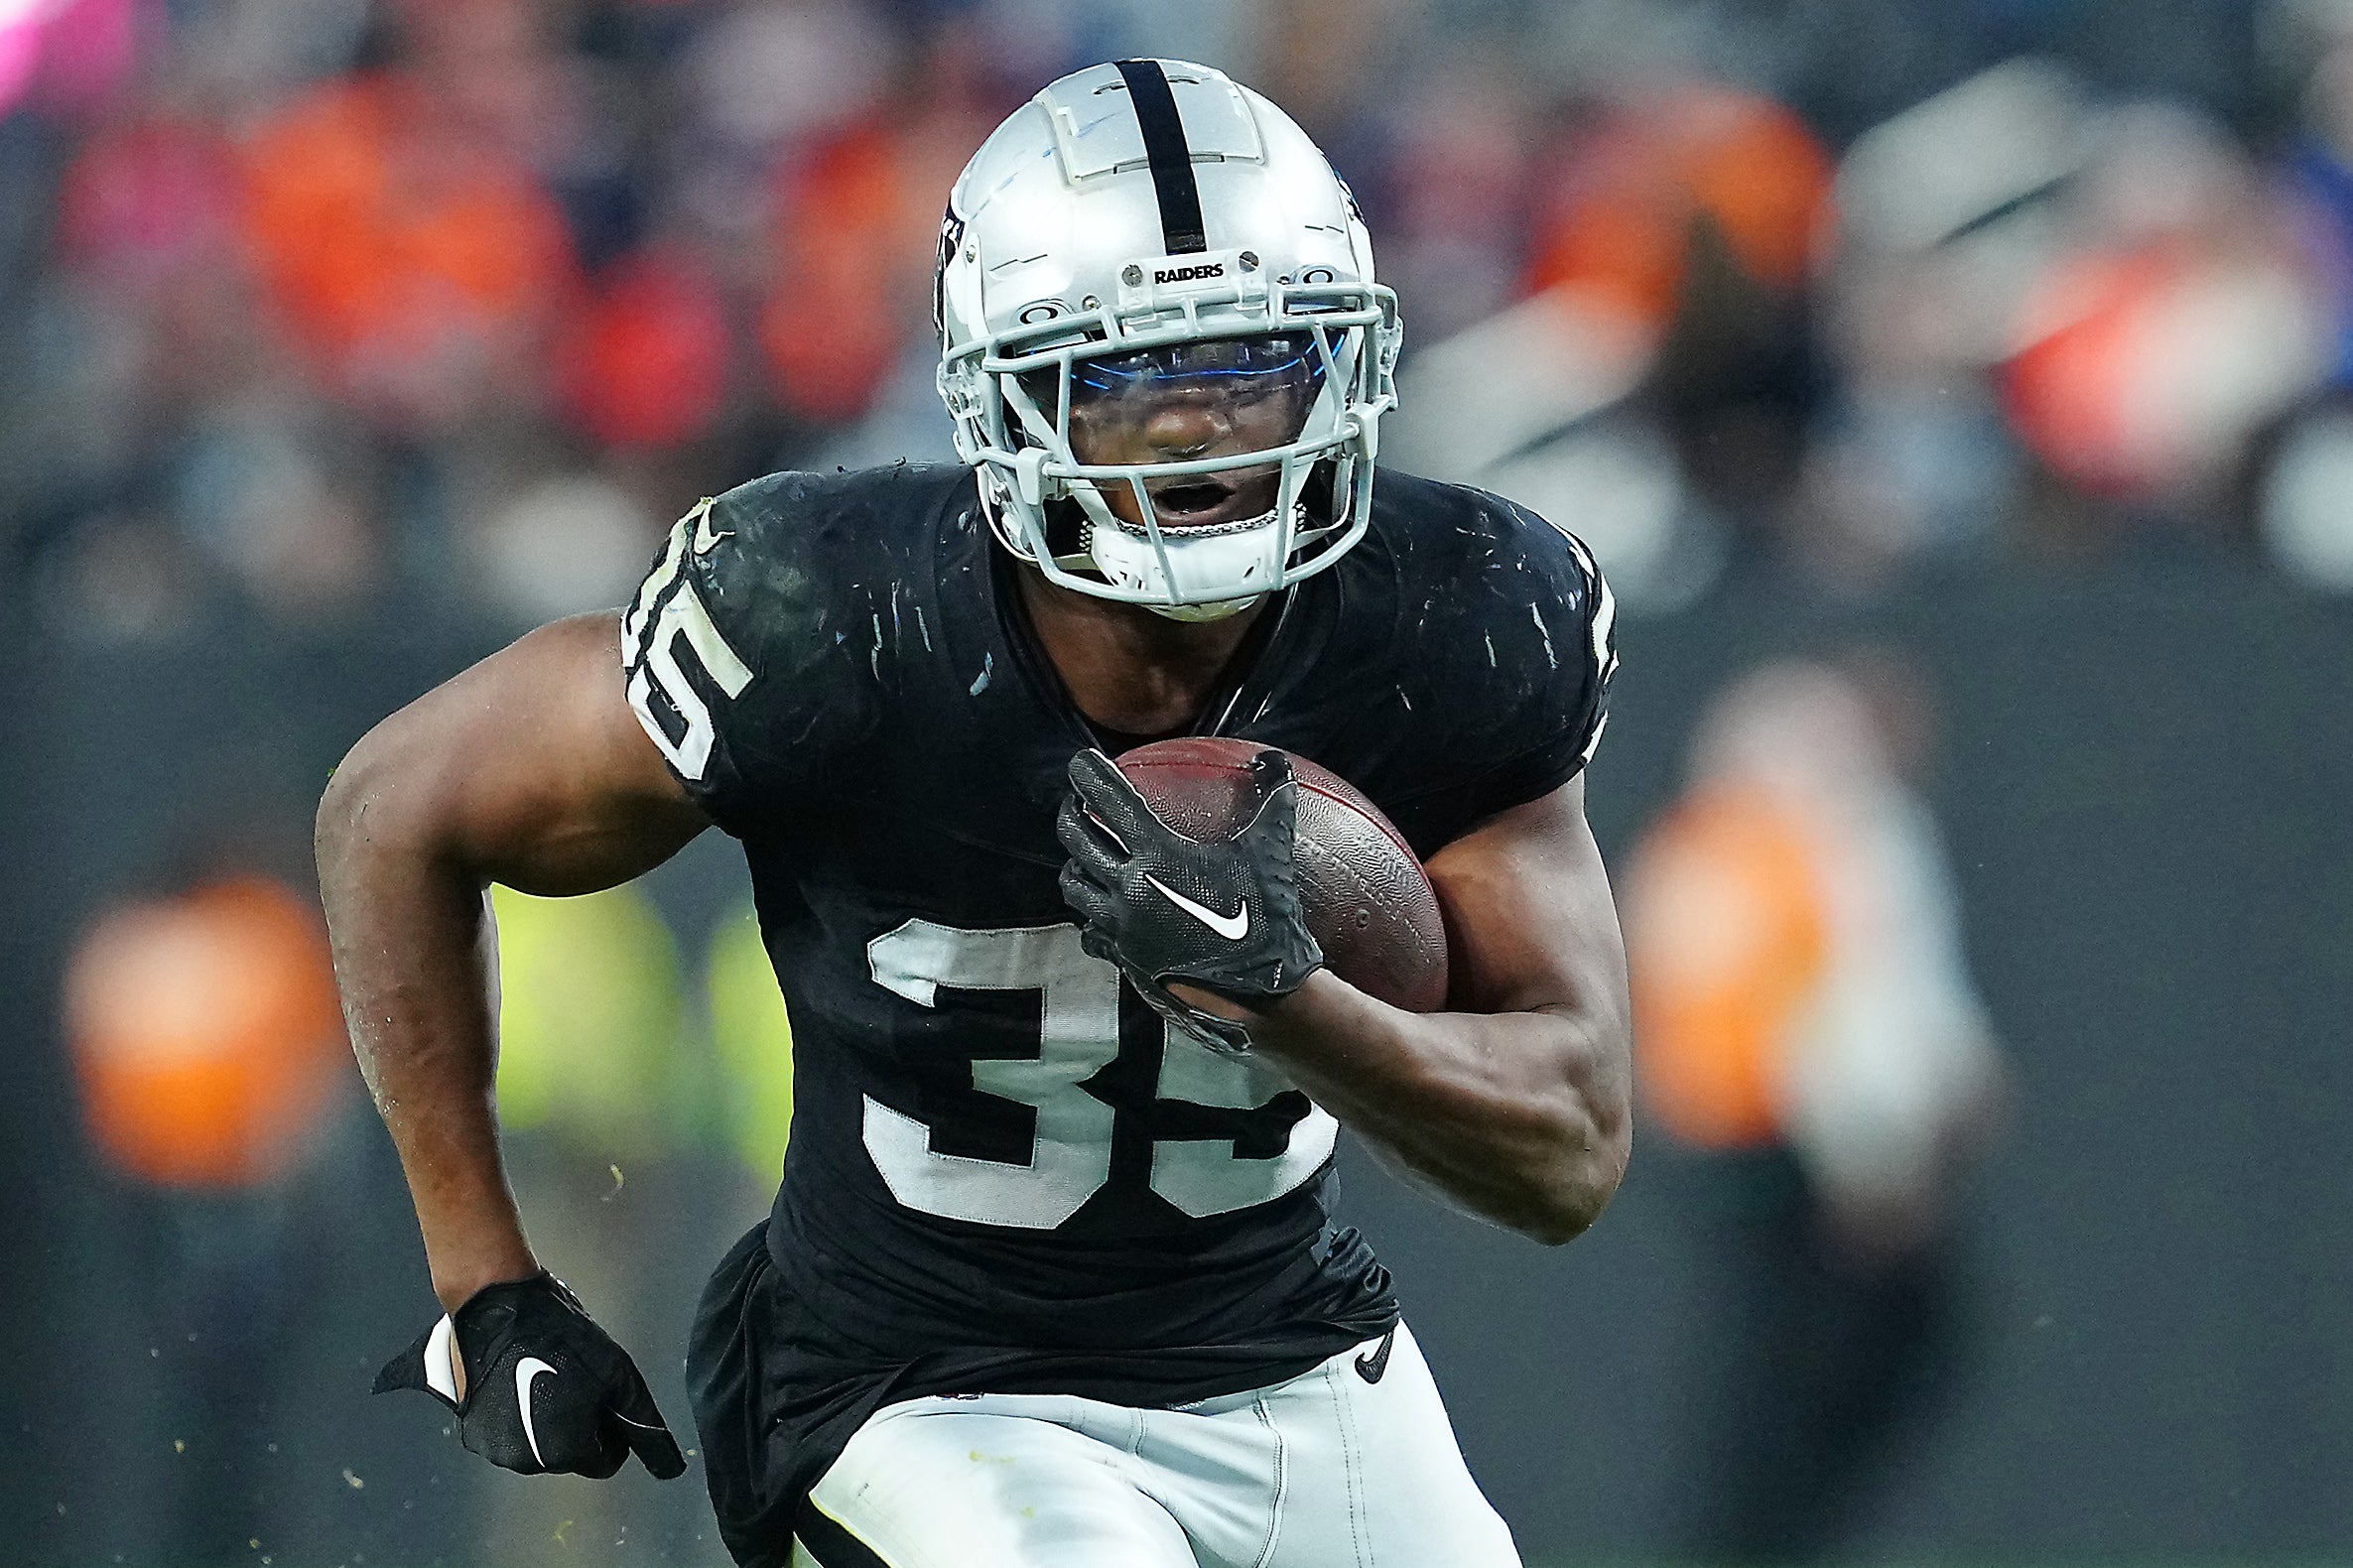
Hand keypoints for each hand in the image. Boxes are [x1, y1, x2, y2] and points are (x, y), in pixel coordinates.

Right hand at [375, 1272, 685, 1479]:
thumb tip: (667, 1463)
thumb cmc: (560, 1336)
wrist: (497, 1308)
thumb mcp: (617, 1373)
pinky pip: (507, 1434)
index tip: (606, 1402)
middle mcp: (524, 1461)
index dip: (613, 1432)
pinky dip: (518, 1416)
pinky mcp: (470, 1430)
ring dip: (548, 1422)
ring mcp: (492, 1447)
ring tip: (548, 1378)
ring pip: (537, 1446)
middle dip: (579, 1426)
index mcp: (564, 1451)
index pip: (604, 1463)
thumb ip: (641, 1420)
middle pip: (569, 1455)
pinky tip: (519, 1381)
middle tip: (577, 1383)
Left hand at [1056, 747, 1322, 1051]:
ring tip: (1084, 854)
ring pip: (1074, 886)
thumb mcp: (1272, 851)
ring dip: (1075, 864)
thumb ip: (1273, 799)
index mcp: (1158, 854)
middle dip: (1070, 813)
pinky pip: (1090, 930)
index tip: (1080, 762)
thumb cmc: (1266, 918)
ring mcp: (1122, 926)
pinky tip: (1102, 911)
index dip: (1088, 774)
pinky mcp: (1125, 957)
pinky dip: (1090, 914)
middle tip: (1077, 803)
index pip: (1107, 800)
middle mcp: (1129, 887)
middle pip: (1076, 839)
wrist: (1259, 992)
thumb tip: (1276, 760)